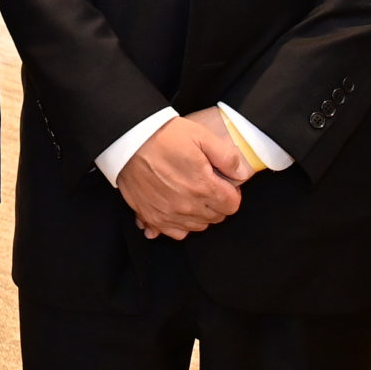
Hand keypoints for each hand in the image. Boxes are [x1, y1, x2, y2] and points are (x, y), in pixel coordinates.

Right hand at [118, 112, 246, 239]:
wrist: (129, 141)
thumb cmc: (164, 136)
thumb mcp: (201, 136)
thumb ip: (227, 157)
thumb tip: (242, 175)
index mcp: (203, 186)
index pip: (231, 205)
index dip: (231, 193)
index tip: (223, 183)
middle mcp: (187, 206)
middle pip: (216, 218)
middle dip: (217, 203)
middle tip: (207, 186)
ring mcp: (168, 214)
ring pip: (197, 227)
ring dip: (200, 214)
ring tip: (192, 194)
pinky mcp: (151, 217)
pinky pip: (175, 233)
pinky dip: (179, 224)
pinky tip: (177, 208)